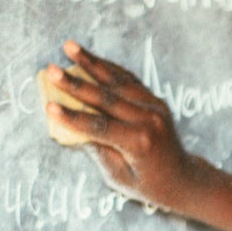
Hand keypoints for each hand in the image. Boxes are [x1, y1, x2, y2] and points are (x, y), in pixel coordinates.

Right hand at [42, 41, 205, 211]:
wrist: (182, 178)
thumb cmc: (146, 184)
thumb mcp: (118, 176)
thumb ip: (97, 150)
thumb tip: (71, 126)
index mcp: (139, 143)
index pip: (99, 127)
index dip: (73, 118)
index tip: (49, 107)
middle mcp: (149, 121)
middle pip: (106, 98)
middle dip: (75, 83)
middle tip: (52, 69)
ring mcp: (154, 106)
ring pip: (118, 80)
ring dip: (91, 62)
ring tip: (68, 46)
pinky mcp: (155, 99)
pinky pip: (128, 79)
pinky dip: (108, 67)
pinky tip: (89, 57)